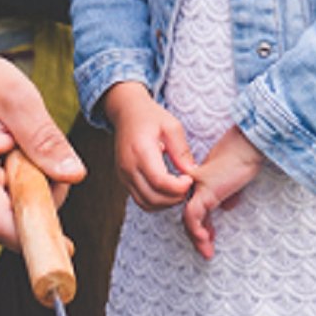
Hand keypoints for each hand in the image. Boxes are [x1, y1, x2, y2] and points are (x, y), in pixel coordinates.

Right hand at [0, 41, 86, 244]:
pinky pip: (6, 200)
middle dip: (42, 195)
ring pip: (13, 210)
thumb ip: (45, 139)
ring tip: (23, 141)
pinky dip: (21, 181)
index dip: (37, 241)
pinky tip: (14, 151)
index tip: (67, 251)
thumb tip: (75, 176)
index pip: (3, 226)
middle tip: (43, 148)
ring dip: (32, 185)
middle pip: (15, 220)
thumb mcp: (18, 98)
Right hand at [100, 81, 199, 210]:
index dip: (177, 187)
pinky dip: (156, 201)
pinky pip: (140, 199)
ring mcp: (123, 175)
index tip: (190, 179)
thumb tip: (192, 172)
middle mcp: (128, 167)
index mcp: (140, 151)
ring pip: (145, 203)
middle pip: (152, 197)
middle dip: (174, 198)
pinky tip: (167, 190)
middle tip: (187, 187)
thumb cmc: (150, 116)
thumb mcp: (171, 126)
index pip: (159, 181)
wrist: (127, 112)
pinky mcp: (124, 180)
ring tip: (178, 190)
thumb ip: (181, 150)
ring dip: (165, 203)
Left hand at [178, 125, 265, 259]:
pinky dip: (197, 229)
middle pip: (191, 214)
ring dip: (198, 237)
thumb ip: (228, 192)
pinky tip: (205, 238)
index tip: (210, 236)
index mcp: (203, 181)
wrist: (247, 145)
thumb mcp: (235, 178)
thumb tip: (227, 206)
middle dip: (199, 235)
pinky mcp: (204, 190)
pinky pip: (193, 215)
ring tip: (207, 252)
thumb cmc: (244, 156)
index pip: (196, 206)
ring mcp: (199, 186)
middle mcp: (197, 184)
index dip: (201, 224)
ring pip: (189, 217)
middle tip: (207, 251)